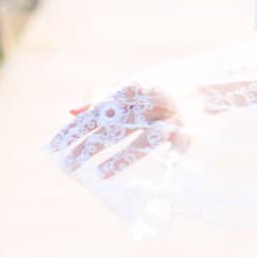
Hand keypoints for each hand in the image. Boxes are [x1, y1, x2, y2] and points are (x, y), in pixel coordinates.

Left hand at [47, 82, 190, 178]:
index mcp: (133, 90)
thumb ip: (103, 99)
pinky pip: (177, 147)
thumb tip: (72, 110)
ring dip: (121, 159)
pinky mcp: (186, 129)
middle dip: (90, 147)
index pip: (99, 112)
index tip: (53, 146)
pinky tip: (160, 172)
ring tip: (98, 175)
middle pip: (115, 128)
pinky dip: (172, 159)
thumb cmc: (159, 87)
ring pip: (142, 141)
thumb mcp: (131, 89)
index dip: (76, 129)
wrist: (203, 80)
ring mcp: (169, 116)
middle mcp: (150, 103)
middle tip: (68, 166)